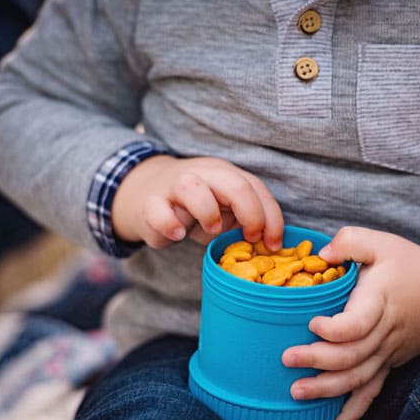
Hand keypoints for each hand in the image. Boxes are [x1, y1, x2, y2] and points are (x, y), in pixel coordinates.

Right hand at [112, 155, 283, 248]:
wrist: (147, 195)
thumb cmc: (196, 208)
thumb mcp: (227, 212)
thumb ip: (246, 220)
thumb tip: (271, 244)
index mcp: (226, 175)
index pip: (257, 189)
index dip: (271, 218)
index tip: (273, 245)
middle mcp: (203, 174)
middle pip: (234, 184)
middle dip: (251, 214)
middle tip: (250, 238)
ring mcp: (174, 186)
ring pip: (191, 186)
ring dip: (208, 212)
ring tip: (212, 229)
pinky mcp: (150, 203)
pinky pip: (156, 209)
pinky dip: (169, 223)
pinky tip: (178, 234)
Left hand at [281, 227, 419, 419]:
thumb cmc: (411, 264)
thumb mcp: (382, 242)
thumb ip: (350, 242)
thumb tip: (321, 253)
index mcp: (380, 301)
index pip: (358, 324)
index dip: (334, 329)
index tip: (312, 323)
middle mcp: (385, 332)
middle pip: (351, 356)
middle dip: (317, 361)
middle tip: (287, 359)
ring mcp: (389, 352)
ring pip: (358, 379)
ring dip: (327, 390)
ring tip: (297, 393)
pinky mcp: (390, 363)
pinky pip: (372, 392)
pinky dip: (353, 413)